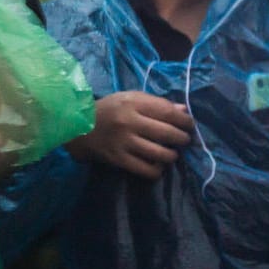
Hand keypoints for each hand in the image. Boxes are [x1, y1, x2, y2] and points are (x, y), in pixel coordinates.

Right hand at [66, 91, 194, 179]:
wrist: (78, 127)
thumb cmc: (108, 109)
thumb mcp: (129, 98)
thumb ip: (155, 103)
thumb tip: (183, 110)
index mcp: (133, 103)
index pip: (167, 112)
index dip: (184, 120)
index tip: (190, 125)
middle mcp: (129, 121)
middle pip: (166, 133)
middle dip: (182, 138)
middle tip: (184, 140)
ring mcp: (123, 142)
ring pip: (159, 153)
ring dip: (172, 155)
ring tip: (172, 154)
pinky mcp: (118, 159)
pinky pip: (146, 169)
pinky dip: (157, 170)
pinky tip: (158, 165)